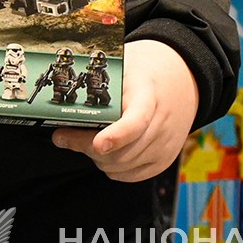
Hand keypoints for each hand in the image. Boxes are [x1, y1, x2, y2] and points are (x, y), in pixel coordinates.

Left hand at [52, 39, 196, 181]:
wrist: (180, 79)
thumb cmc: (143, 73)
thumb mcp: (123, 68)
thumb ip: (96, 86)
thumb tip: (62, 105)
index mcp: (149, 96)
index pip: (137, 121)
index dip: (117, 136)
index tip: (97, 143)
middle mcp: (161, 125)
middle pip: (123, 150)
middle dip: (86, 146)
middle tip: (62, 137)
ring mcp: (165, 146)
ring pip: (123, 165)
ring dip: (96, 158)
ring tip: (81, 141)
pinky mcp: (164, 160)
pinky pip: (132, 175)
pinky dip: (112, 168)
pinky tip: (101, 153)